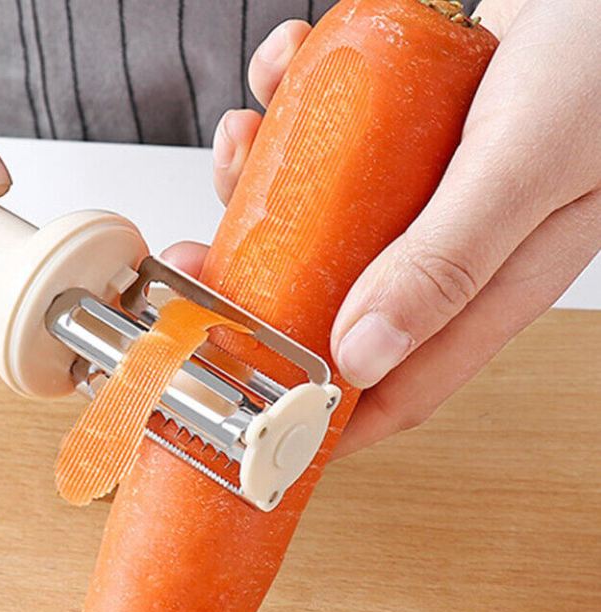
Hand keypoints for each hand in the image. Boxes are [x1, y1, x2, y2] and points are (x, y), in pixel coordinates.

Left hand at [166, 0, 600, 456]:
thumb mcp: (524, 167)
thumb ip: (447, 262)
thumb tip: (364, 354)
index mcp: (484, 288)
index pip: (396, 389)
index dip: (324, 416)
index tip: (256, 422)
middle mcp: (445, 251)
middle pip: (333, 303)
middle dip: (258, 292)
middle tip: (204, 272)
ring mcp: (420, 193)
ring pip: (321, 220)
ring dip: (263, 189)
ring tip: (240, 144)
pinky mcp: (404, 133)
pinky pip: (332, 138)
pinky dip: (294, 104)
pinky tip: (283, 70)